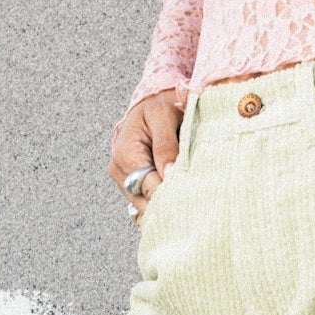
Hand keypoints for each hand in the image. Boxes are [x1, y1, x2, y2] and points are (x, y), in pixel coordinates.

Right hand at [110, 90, 182, 215]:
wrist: (150, 106)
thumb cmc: (158, 108)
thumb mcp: (163, 116)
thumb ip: (166, 145)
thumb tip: (169, 175)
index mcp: (124, 155)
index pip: (147, 186)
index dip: (169, 193)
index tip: (192, 195)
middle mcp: (119, 172)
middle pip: (145, 201)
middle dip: (169, 202)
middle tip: (195, 201)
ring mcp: (123, 182)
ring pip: (146, 207)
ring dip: (166, 205)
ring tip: (188, 201)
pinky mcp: (132, 187)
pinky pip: (147, 205)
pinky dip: (163, 205)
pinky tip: (178, 201)